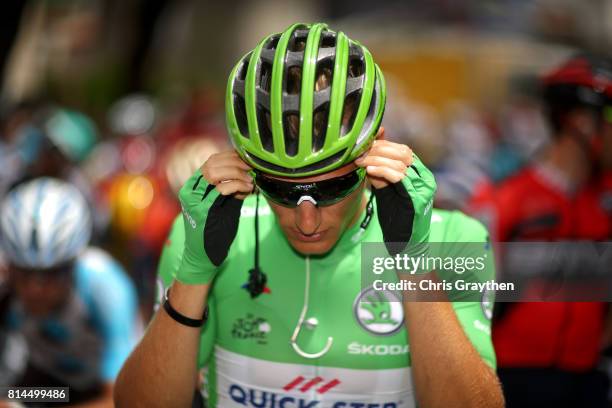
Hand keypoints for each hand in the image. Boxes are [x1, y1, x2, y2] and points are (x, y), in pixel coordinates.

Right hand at [176, 151, 251, 284]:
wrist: (204, 255)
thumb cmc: (215, 231)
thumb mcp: (223, 205)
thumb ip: (230, 188)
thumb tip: (247, 173)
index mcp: (194, 186)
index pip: (212, 161)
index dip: (231, 157)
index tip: (248, 161)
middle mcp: (191, 190)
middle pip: (213, 163)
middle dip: (236, 163)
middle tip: (251, 169)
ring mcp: (194, 200)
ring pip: (215, 173)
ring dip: (236, 173)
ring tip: (250, 181)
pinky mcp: (202, 210)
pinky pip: (220, 190)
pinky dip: (236, 186)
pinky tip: (247, 190)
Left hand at [355, 128, 412, 188]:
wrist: (388, 195)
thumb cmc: (382, 176)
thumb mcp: (378, 160)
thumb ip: (379, 146)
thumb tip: (380, 128)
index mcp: (404, 151)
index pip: (388, 144)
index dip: (373, 145)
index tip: (359, 148)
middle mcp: (409, 160)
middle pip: (392, 152)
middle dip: (373, 152)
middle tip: (358, 156)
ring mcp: (408, 171)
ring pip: (393, 163)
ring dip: (374, 161)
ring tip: (361, 163)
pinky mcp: (404, 182)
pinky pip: (393, 174)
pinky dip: (380, 170)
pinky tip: (369, 170)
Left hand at [357, 128, 435, 261]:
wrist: (406, 244)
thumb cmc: (396, 219)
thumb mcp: (388, 191)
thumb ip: (382, 174)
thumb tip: (368, 156)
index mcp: (420, 174)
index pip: (403, 150)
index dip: (383, 146)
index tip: (363, 147)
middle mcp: (425, 178)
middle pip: (403, 152)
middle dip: (379, 150)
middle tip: (359, 153)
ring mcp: (423, 188)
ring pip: (400, 162)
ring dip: (376, 159)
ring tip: (360, 161)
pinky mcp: (417, 198)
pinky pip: (399, 177)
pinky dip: (382, 171)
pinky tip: (369, 171)